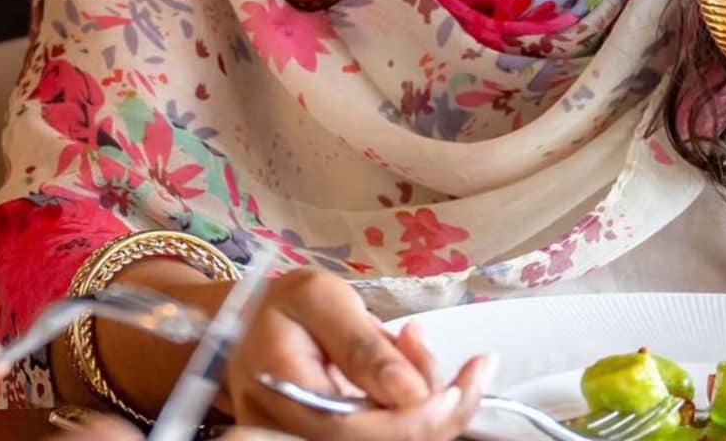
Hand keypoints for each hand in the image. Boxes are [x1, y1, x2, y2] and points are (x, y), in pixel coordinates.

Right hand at [220, 269, 491, 440]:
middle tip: (469, 371)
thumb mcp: (320, 299)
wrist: (256, 327)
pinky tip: (417, 373)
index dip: (410, 420)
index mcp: (279, 388)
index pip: (348, 428)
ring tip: (419, 349)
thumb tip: (410, 393)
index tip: (456, 390)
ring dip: (430, 409)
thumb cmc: (286, 305)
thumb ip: (362, 345)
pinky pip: (388, 438)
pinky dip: (419, 412)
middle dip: (434, 413)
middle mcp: (289, 430)